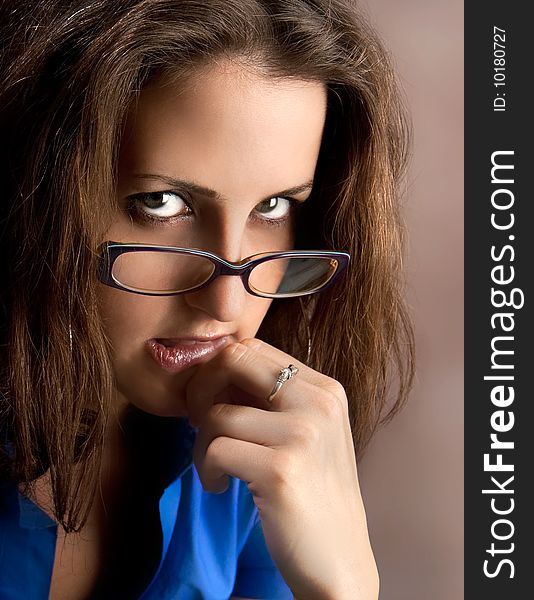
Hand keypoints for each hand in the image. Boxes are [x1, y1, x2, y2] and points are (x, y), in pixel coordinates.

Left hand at [185, 338, 378, 599]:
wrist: (339, 561)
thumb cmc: (312, 494)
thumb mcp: (305, 432)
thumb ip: (271, 399)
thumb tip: (213, 372)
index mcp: (325, 388)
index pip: (253, 347)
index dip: (219, 371)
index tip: (210, 403)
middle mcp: (319, 402)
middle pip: (233, 360)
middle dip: (200, 389)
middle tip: (198, 423)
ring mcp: (303, 434)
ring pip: (216, 414)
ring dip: (201, 445)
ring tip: (215, 469)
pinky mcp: (282, 469)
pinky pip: (216, 449)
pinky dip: (206, 469)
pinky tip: (221, 486)